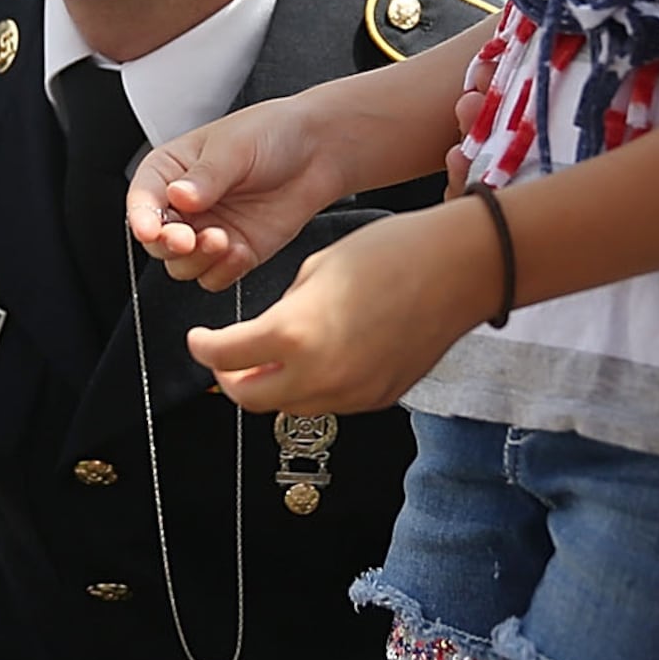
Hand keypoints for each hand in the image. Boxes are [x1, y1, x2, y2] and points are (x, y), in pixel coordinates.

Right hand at [131, 98, 346, 288]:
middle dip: (169, 244)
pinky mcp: (234, 253)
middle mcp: (183, 206)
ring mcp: (207, 232)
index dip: (141, 217)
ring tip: (222, 239)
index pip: (142, 199)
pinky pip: (214, 277)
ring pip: (182, 265)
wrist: (319, 151)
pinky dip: (223, 271)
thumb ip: (206, 176)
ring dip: (197, 260)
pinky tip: (240, 251)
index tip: (150, 230)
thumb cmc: (273, 134)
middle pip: (156, 241)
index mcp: (170, 171)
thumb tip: (178, 196)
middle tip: (188, 239)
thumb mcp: (234, 147)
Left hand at [186, 198, 490, 415]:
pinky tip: (322, 357)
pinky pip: (331, 402)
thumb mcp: (317, 268)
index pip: (225, 356)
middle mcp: (320, 374)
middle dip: (231, 379)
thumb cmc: (393, 252)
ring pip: (291, 406)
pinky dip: (314, 386)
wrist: (460, 268)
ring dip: (274, 386)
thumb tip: (269, 333)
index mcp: (295, 333)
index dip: (203, 348)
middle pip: (251, 399)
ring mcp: (352, 393)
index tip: (198, 340)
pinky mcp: (378, 398)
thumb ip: (284, 308)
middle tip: (228, 358)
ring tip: (275, 356)